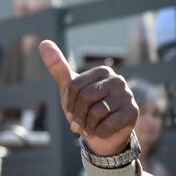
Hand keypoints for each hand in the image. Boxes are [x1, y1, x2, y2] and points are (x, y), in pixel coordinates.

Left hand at [39, 40, 138, 156]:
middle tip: (81, 121)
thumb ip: (57, 67)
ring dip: (87, 126)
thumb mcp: (69, 88)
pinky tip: (102, 131)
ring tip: (91, 126)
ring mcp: (127, 96)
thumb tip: (43, 43)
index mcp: (102, 72)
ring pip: (95, 113)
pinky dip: (98, 133)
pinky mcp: (132, 113)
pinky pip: (106, 126)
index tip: (73, 110)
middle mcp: (117, 80)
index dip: (69, 104)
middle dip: (78, 115)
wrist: (102, 132)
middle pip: (84, 98)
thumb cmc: (85, 107)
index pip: (74, 87)